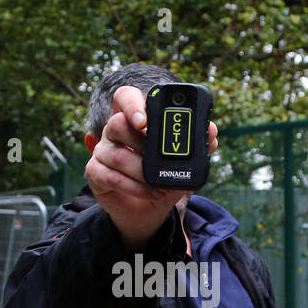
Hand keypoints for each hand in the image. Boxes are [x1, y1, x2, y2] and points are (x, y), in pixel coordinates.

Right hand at [85, 85, 218, 250]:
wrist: (148, 210)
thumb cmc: (163, 179)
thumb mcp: (183, 162)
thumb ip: (197, 145)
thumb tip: (212, 131)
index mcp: (135, 119)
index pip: (125, 97)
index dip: (133, 105)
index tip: (145, 122)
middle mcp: (114, 131)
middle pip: (117, 123)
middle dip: (140, 142)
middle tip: (158, 157)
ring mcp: (102, 151)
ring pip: (117, 154)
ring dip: (142, 171)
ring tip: (161, 183)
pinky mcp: (96, 173)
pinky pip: (111, 177)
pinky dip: (135, 187)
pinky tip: (152, 193)